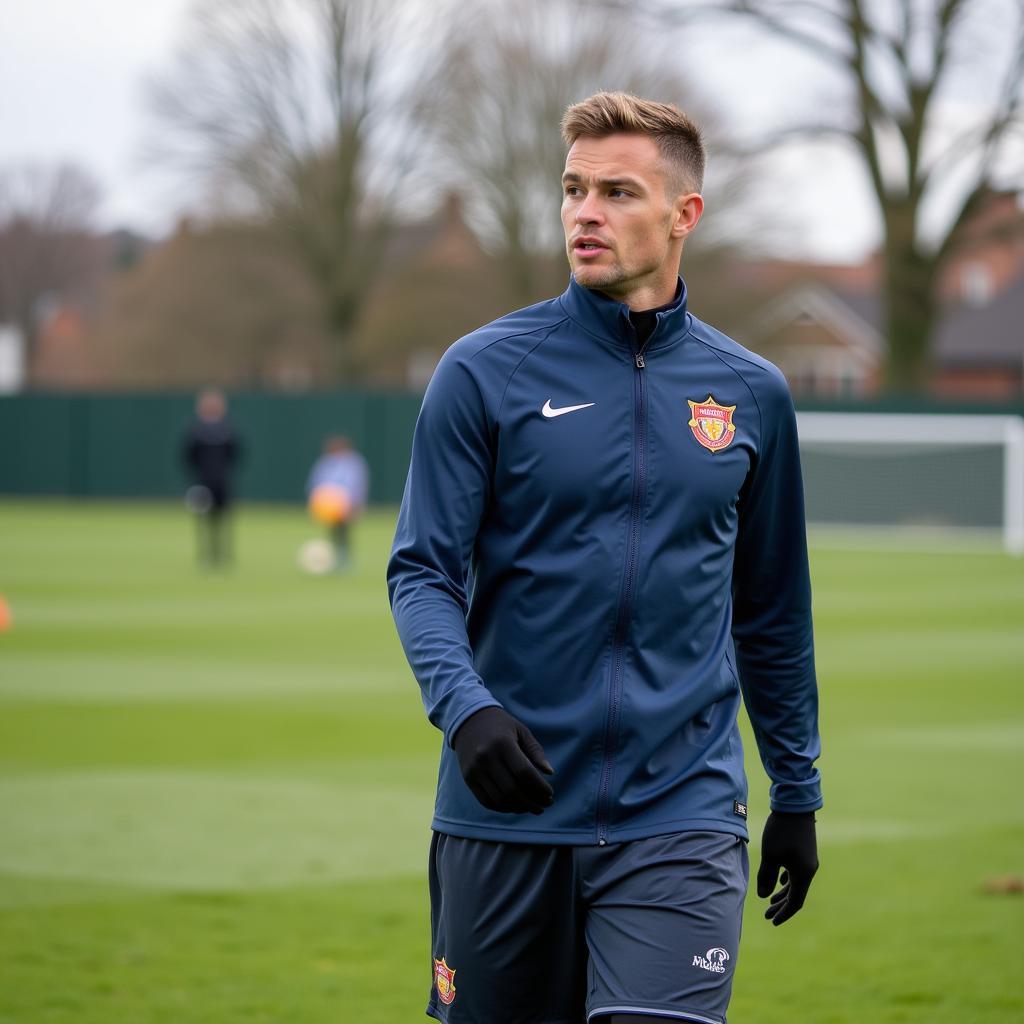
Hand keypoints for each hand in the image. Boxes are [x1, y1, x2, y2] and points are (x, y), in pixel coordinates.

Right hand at [451, 707, 554, 814]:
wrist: (468, 720)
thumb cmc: (501, 725)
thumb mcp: (521, 730)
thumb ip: (535, 751)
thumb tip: (550, 773)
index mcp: (502, 743)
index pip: (524, 773)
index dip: (540, 787)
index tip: (550, 794)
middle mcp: (486, 758)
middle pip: (512, 790)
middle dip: (532, 802)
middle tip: (546, 805)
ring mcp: (475, 770)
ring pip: (500, 799)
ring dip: (519, 808)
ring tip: (532, 807)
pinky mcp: (468, 778)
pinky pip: (486, 801)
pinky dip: (503, 808)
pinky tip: (515, 806)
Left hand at [757, 810, 817, 925]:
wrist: (794, 806)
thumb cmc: (781, 831)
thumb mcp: (770, 855)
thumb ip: (766, 877)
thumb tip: (763, 897)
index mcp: (803, 874)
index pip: (795, 902)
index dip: (783, 913)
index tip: (772, 921)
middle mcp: (809, 869)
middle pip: (795, 894)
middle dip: (781, 906)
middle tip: (767, 915)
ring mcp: (808, 859)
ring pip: (795, 882)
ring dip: (783, 892)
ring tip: (770, 900)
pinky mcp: (804, 850)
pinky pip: (796, 871)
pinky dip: (787, 879)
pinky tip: (779, 879)